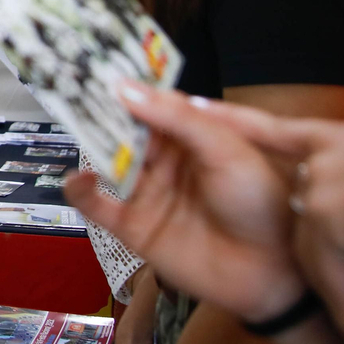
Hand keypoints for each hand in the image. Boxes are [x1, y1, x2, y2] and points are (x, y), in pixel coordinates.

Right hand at [64, 86, 305, 324]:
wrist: (271, 272)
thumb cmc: (260, 204)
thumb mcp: (226, 150)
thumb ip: (178, 119)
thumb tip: (129, 90)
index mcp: (192, 137)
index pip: (153, 105)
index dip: (130, 90)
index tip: (102, 71)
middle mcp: (166, 162)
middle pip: (126, 131)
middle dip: (101, 113)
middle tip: (73, 90)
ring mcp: (148, 194)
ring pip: (109, 163)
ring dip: (90, 146)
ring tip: (72, 126)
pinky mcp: (134, 227)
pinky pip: (99, 207)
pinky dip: (82, 192)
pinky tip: (81, 179)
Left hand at [224, 114, 343, 343]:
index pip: (280, 130)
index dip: (235, 121)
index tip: (192, 108)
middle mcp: (329, 160)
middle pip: (301, 211)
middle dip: (314, 250)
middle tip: (332, 277)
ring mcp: (324, 192)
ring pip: (320, 258)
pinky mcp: (330, 229)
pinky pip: (338, 291)